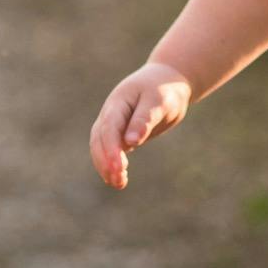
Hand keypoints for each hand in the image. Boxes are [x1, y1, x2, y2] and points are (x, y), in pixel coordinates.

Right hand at [89, 62, 192, 189]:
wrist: (167, 83)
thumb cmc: (164, 90)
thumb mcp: (159, 101)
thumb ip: (145, 119)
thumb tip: (131, 142)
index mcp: (118, 102)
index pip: (109, 128)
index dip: (111, 149)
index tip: (119, 168)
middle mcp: (110, 114)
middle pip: (99, 140)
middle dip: (105, 162)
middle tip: (119, 181)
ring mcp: (113, 124)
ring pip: (100, 147)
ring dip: (106, 166)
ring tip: (119, 184)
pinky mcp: (120, 133)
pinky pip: (110, 150)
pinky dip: (112, 165)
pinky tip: (119, 179)